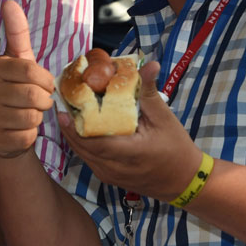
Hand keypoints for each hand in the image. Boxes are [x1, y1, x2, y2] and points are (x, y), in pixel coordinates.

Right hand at [0, 1, 55, 159]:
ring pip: (33, 116)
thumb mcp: (18, 60)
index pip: (33, 72)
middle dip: (43, 101)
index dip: (45, 81)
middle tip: (35, 100)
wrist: (4, 130)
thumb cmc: (16, 90)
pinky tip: (19, 128)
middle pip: (36, 95)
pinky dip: (30, 133)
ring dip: (36, 117)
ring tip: (25, 113)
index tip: (41, 84)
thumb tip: (9, 1)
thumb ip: (16, 32)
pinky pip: (27, 135)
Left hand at [59, 61, 203, 201]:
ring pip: (83, 155)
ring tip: (67, 112)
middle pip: (82, 148)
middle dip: (68, 127)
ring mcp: (110, 176)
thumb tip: (149, 65)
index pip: (93, 142)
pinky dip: (83, 143)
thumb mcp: (164, 119)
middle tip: (61, 103)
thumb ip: (149, 93)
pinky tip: (81, 127)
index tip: (64, 107)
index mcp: (128, 153)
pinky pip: (90, 159)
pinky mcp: (109, 178)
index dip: (74, 126)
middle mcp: (114, 168)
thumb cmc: (176, 148)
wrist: (184, 180)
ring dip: (73, 135)